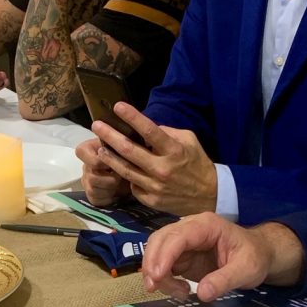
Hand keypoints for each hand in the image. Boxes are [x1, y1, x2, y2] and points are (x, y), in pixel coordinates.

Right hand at [76, 137, 129, 206]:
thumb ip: (119, 142)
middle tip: (122, 175)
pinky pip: (96, 199)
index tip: (111, 162)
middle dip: (110, 177)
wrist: (137, 173)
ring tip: (121, 182)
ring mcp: (87, 182)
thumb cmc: (128, 155)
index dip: (97, 159)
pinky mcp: (92, 195)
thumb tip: (120, 141)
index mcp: (89, 149)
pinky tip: (117, 192)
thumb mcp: (124, 145)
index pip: (81, 152)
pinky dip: (109, 198)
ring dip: (111, 187)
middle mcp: (85, 166)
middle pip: (91, 175)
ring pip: (93, 188)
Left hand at [92, 103, 216, 214]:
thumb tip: (146, 127)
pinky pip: (132, 185)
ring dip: (109, 157)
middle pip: (129, 150)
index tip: (118, 106)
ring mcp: (155, 186)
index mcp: (174, 150)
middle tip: (96, 125)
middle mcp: (162, 168)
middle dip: (110, 136)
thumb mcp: (189, 140)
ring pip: (125, 170)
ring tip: (99, 148)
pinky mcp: (151, 200)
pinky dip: (125, 176)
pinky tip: (118, 169)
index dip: (132, 117)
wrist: (210, 195)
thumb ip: (168, 132)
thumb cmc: (197, 163)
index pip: (149, 130)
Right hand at [142, 213, 301, 301]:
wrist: (259, 255)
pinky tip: (180, 291)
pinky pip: (164, 264)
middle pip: (160, 240)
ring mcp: (184, 242)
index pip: (178, 236)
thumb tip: (202, 293)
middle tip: (154, 288)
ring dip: (157, 273)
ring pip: (157, 251)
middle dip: (152, 263)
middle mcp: (191, 228)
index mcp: (206, 225)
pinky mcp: (182, 255)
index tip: (157, 277)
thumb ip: (224, 280)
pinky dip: (164, 279)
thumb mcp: (246, 270)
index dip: (164, 255)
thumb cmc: (255, 257)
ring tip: (180, 293)